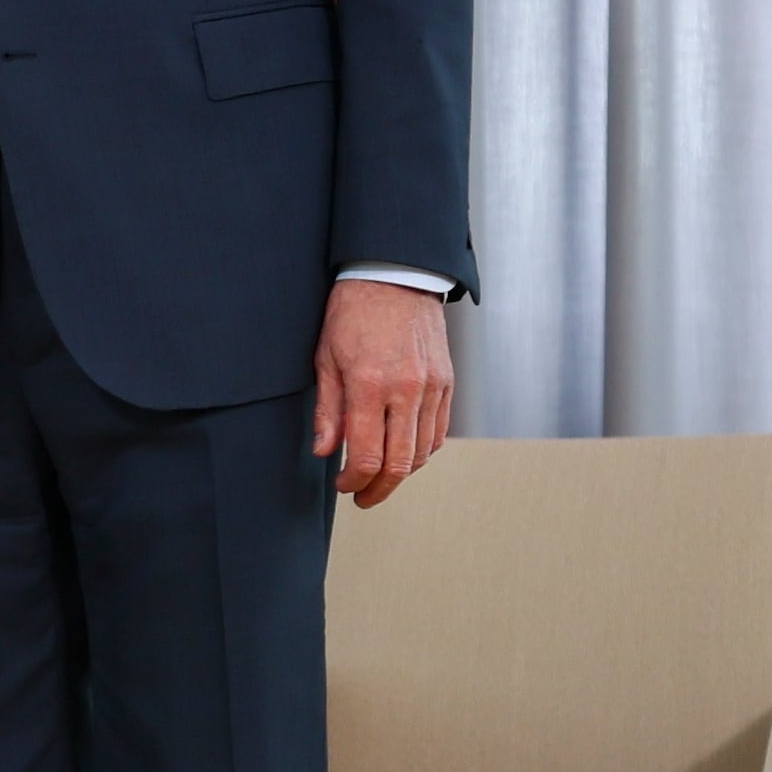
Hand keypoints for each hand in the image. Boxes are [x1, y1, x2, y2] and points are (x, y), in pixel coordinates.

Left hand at [309, 280, 452, 508]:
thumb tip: (325, 452)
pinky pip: (438, 432)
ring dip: (400, 473)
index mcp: (370, 385)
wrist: (395, 275)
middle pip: (399, 464)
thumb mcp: (326, 358)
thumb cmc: (353, 311)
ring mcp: (432, 387)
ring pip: (422, 453)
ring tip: (380, 476)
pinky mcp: (446, 382)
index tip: (343, 484)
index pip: (367, 456)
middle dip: (378, 490)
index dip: (353, 481)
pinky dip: (421, 451)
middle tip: (362, 496)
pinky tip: (403, 451)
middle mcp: (406, 390)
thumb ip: (328, 410)